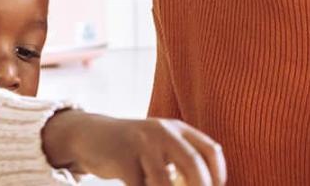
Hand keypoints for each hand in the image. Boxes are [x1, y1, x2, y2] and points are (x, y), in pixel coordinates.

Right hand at [41, 110, 226, 185]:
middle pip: (193, 165)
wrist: (91, 136)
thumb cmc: (133, 149)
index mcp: (177, 129)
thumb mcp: (159, 145)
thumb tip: (207, 184)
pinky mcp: (122, 159)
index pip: (210, 151)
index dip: (218, 175)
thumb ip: (180, 161)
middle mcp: (162, 132)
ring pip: (164, 182)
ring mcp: (141, 144)